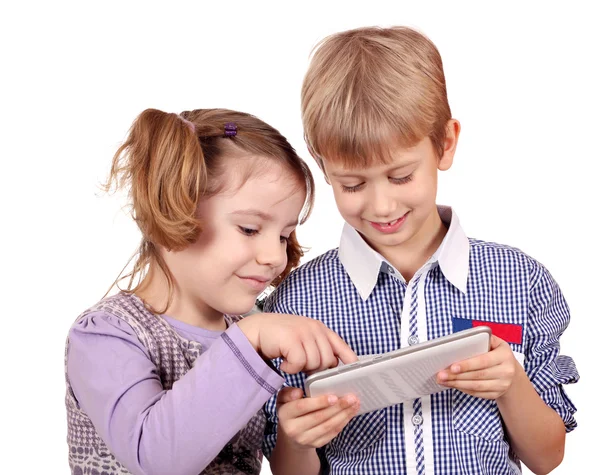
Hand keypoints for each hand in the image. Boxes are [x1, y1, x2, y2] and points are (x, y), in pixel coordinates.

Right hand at [237, 313, 357, 373]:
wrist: (257, 330)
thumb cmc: (280, 337)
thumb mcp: (304, 338)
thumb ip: (319, 347)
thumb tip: (334, 365)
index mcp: (320, 328)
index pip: (341, 345)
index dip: (348, 360)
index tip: (352, 372)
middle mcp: (314, 328)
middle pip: (328, 360)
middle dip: (316, 369)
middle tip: (302, 366)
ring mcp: (304, 332)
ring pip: (314, 364)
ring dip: (301, 368)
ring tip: (291, 362)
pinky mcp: (292, 339)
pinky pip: (299, 364)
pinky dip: (291, 368)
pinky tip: (284, 363)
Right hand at [276, 387, 359, 448]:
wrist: (290, 435)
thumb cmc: (290, 410)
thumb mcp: (283, 399)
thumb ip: (288, 393)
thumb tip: (298, 393)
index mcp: (285, 414)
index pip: (303, 407)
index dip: (319, 402)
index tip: (334, 397)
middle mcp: (294, 429)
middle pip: (319, 417)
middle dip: (338, 407)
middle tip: (351, 398)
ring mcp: (305, 439)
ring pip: (328, 426)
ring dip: (344, 415)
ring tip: (354, 404)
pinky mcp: (315, 444)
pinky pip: (331, 433)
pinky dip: (342, 423)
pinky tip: (349, 414)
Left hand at [436, 335, 521, 399]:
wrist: (512, 371)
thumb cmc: (498, 353)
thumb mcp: (496, 343)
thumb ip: (482, 339)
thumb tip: (462, 340)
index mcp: (504, 356)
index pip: (483, 361)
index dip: (467, 365)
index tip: (452, 367)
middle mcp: (506, 372)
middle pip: (478, 375)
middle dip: (457, 376)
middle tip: (441, 374)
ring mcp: (502, 385)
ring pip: (476, 386)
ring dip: (457, 384)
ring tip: (443, 380)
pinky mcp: (496, 394)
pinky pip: (477, 393)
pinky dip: (463, 389)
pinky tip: (453, 385)